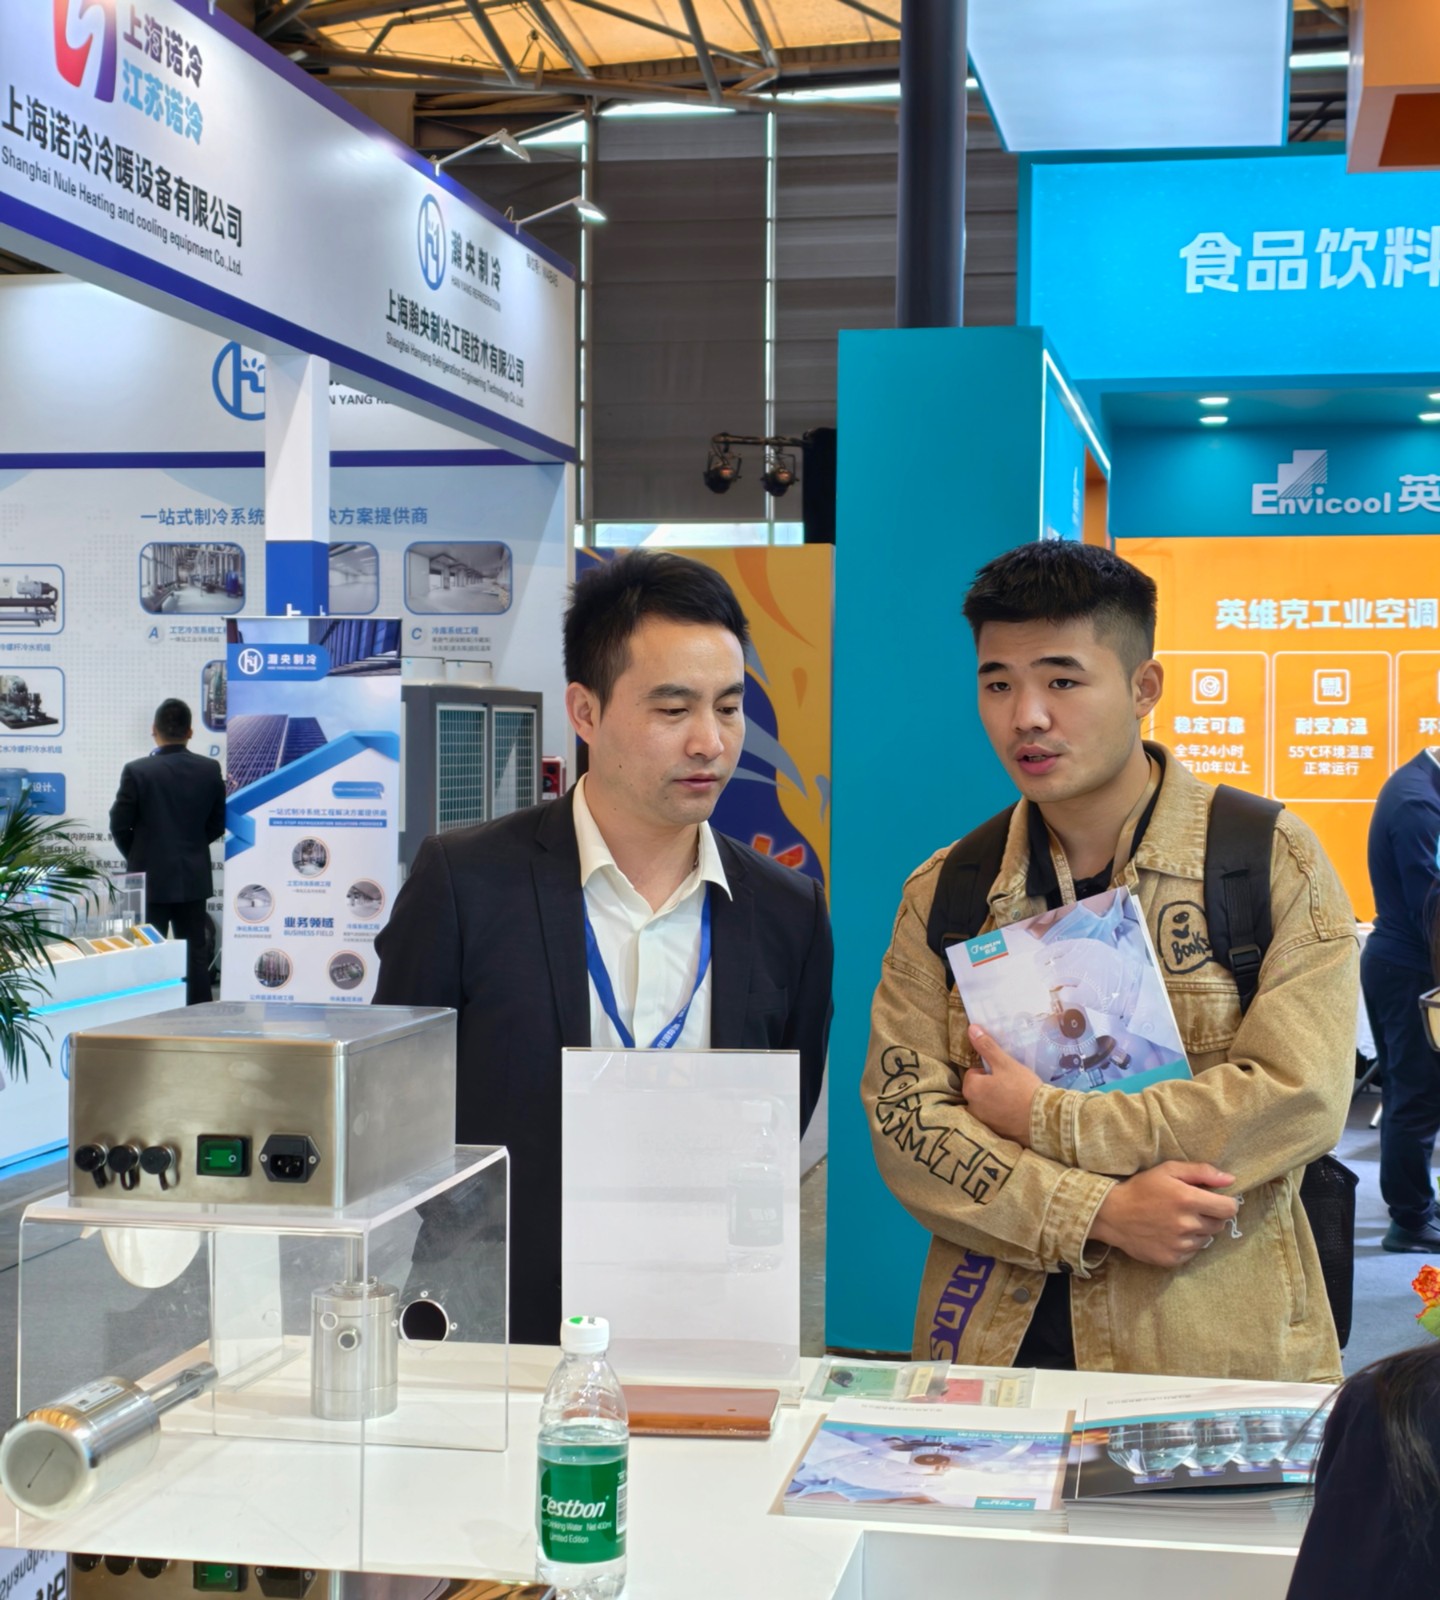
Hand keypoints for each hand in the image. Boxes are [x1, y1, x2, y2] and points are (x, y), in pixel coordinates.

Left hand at [961, 1025, 1043, 1144]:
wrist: (1043, 1119)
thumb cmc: (1022, 1088)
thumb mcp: (1005, 1063)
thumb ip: (987, 1046)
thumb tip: (971, 1028)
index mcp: (971, 1089)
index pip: (973, 1074)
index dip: (988, 1071)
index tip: (1003, 1073)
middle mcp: (972, 1108)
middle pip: (978, 1090)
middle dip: (991, 1086)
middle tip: (1011, 1084)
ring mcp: (984, 1123)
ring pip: (987, 1105)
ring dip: (996, 1101)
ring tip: (1015, 1098)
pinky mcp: (996, 1133)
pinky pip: (996, 1119)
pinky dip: (1003, 1115)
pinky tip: (1017, 1111)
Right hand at [1089, 1162, 1238, 1268]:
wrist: (1112, 1215)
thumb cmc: (1142, 1188)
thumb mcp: (1168, 1170)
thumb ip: (1202, 1172)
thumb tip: (1230, 1180)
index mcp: (1188, 1200)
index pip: (1229, 1209)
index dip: (1226, 1203)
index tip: (1216, 1200)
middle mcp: (1187, 1224)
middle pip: (1219, 1224)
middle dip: (1210, 1215)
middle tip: (1191, 1208)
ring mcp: (1180, 1244)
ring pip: (1206, 1238)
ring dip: (1198, 1230)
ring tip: (1178, 1221)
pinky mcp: (1173, 1258)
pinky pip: (1193, 1252)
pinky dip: (1187, 1243)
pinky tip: (1171, 1233)